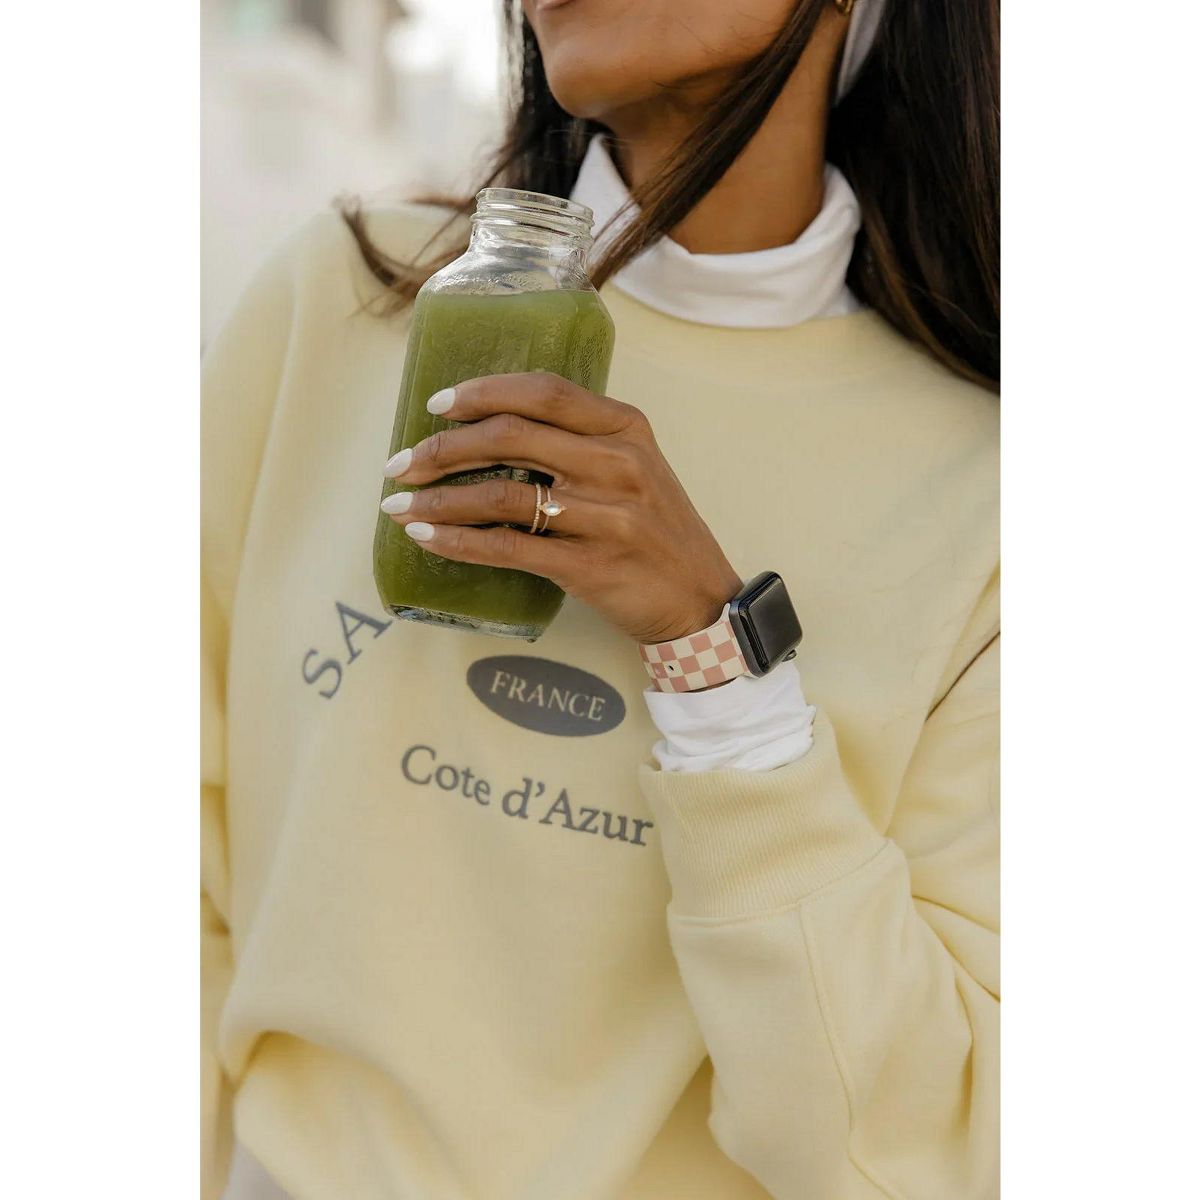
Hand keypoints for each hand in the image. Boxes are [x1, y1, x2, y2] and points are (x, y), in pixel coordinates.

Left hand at [380, 372, 742, 644]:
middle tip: (401, 463)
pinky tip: (427, 536)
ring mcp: (606, 516)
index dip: (483, 392)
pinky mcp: (590, 565)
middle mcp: (618, 464)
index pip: (543, 391)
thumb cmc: (657, 533)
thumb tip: (493, 431)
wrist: (699, 601)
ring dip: (439, 499)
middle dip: (442, 448)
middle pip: (510, 436)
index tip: (438, 404)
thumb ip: (581, 442)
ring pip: (501, 494)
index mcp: (626, 428)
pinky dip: (458, 541)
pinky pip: (508, 546)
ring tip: (399, 505)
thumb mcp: (636, 468)